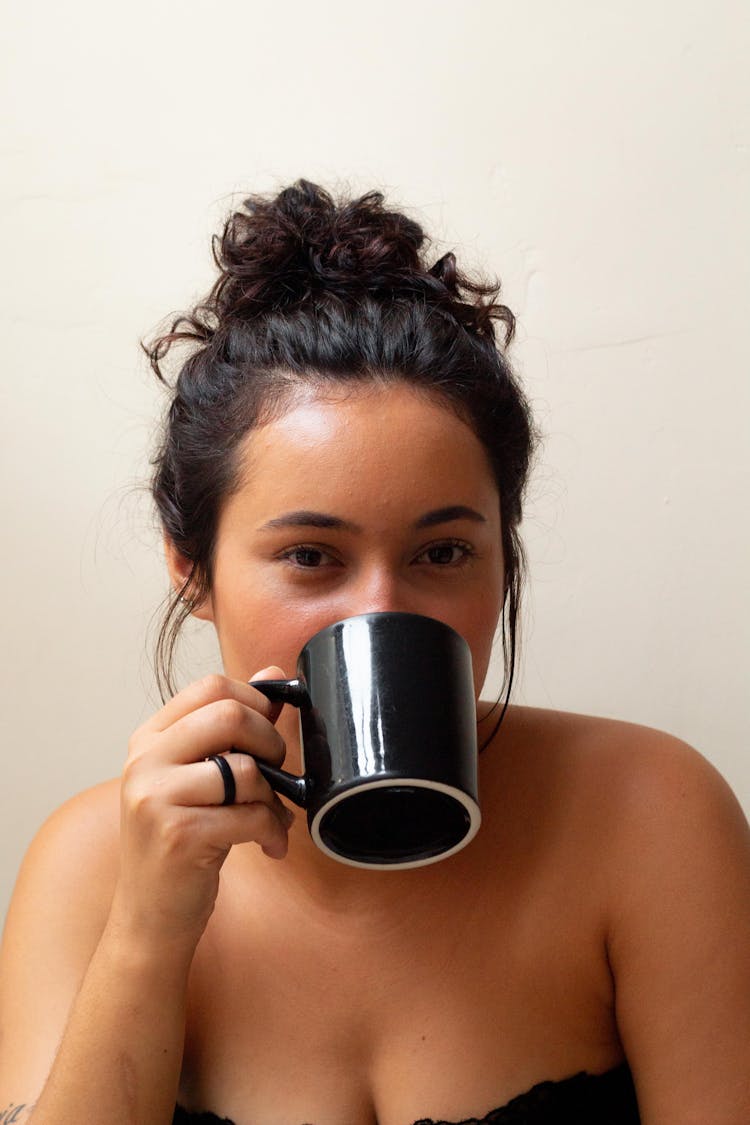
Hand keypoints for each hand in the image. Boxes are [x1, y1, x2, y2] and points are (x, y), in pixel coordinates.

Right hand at [110, 669, 292, 950]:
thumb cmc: (182, 843)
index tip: (269, 730)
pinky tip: (270, 846)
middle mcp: (145, 762)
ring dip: (274, 798)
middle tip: (276, 774)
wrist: (149, 917)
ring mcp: (156, 798)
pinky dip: (272, 831)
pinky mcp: (178, 836)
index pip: (210, 686)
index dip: (254, 701)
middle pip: (229, 716)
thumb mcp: (200, 778)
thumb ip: (233, 728)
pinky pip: (250, 815)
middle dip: (270, 743)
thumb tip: (272, 674)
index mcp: (149, 739)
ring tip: (271, 819)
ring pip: (245, 769)